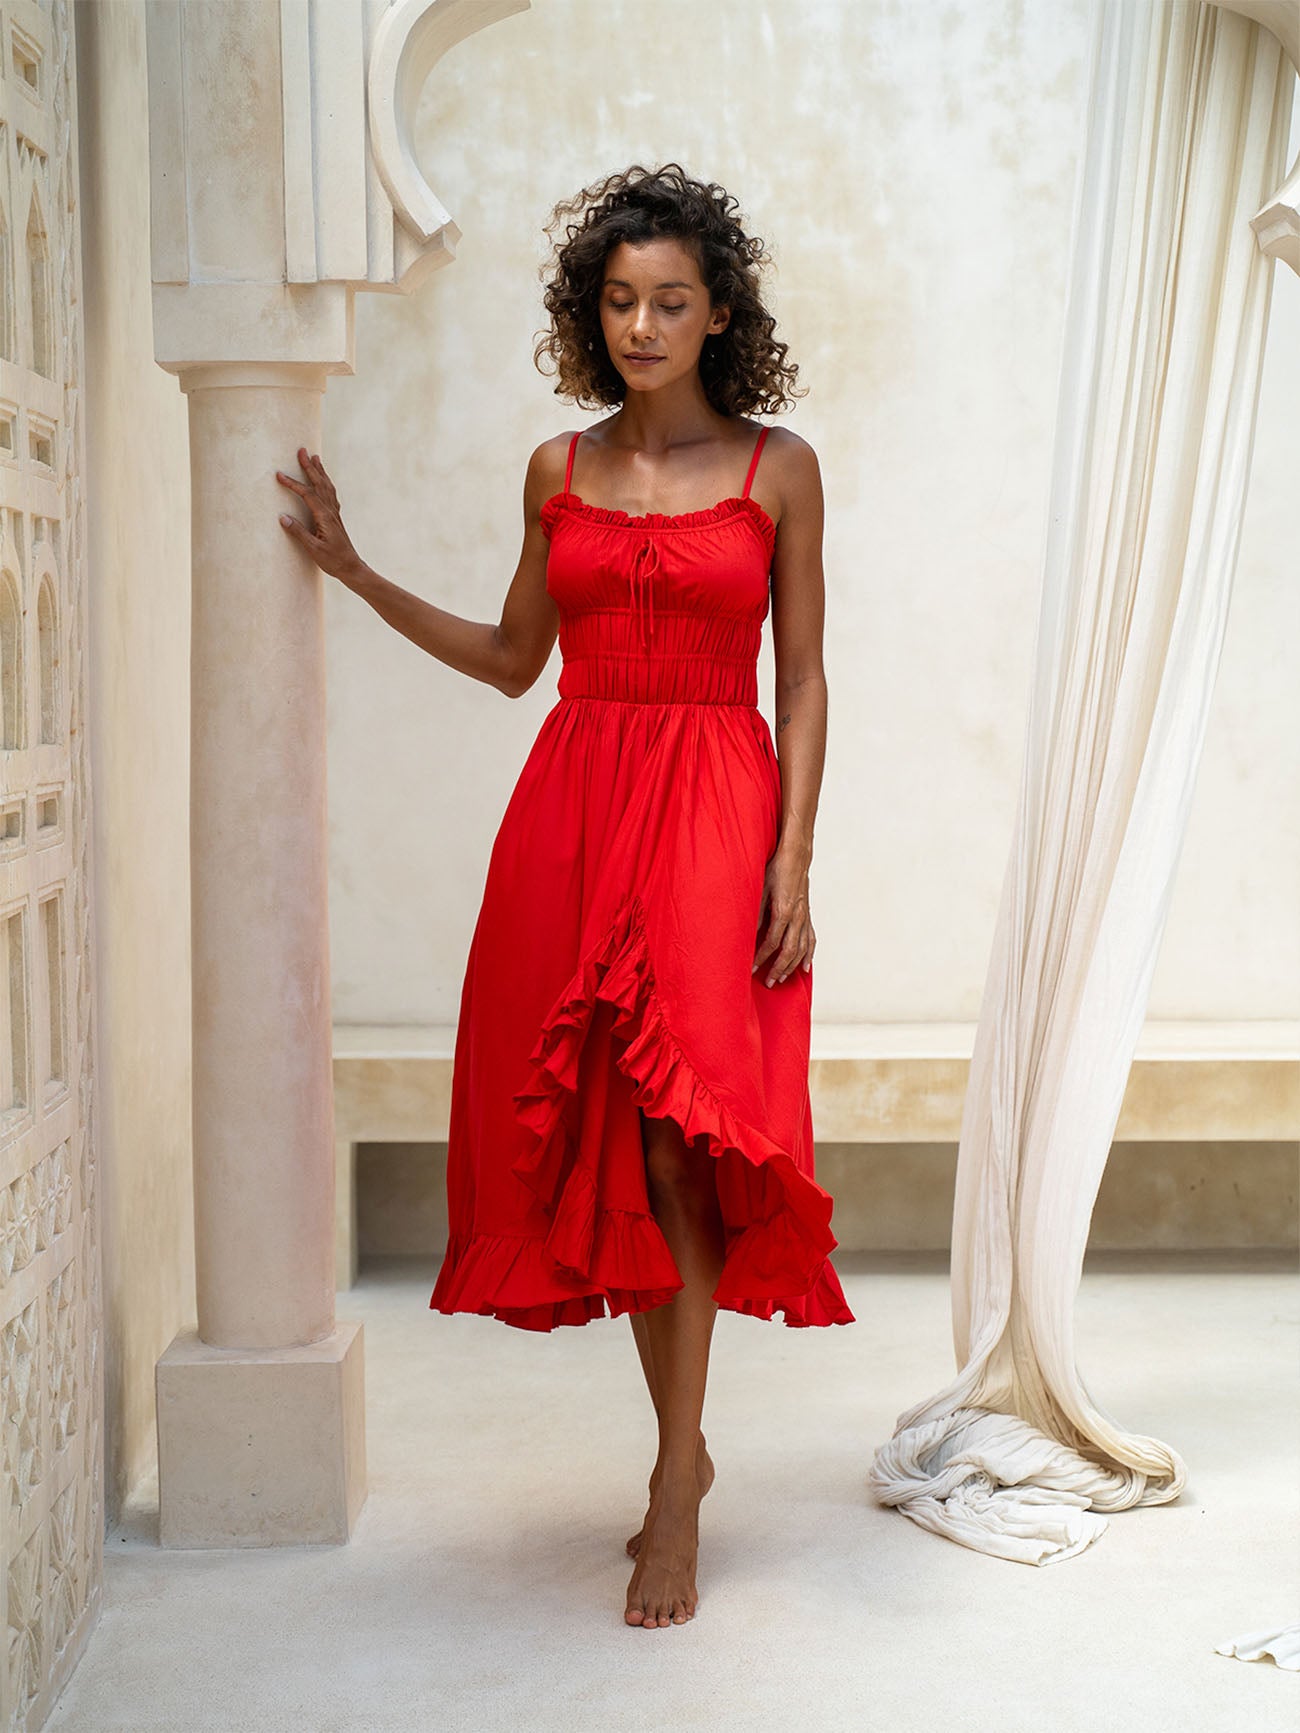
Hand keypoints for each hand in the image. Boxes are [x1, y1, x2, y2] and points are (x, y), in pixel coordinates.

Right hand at [275, 448, 364, 583]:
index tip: (279, 475)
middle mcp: (331, 511)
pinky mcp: (335, 518)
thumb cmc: (333, 560)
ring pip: (327, 487)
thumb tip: (282, 517)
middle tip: (302, 450)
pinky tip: (324, 481)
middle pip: (319, 483)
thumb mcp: (313, 549)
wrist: (351, 568)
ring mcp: (335, 514)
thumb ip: (299, 533)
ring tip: (315, 458)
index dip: (293, 483)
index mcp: (325, 517)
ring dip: (320, 471)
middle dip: (309, 466)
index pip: (307, 494)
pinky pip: (331, 495)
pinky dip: (326, 483)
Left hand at [752, 846, 814, 987]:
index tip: (752, 969)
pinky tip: (805, 966)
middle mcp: (796, 917)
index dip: (762, 958)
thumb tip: (748, 932)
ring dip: (792, 966)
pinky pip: (811, 939)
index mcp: (783, 911)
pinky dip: (809, 954)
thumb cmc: (776, 868)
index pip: (771, 942)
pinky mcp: (807, 915)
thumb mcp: (760, 889)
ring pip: (801, 948)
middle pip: (788, 951)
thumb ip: (756, 912)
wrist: (796, 856)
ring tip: (782, 978)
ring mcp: (804, 917)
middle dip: (777, 968)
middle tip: (768, 982)